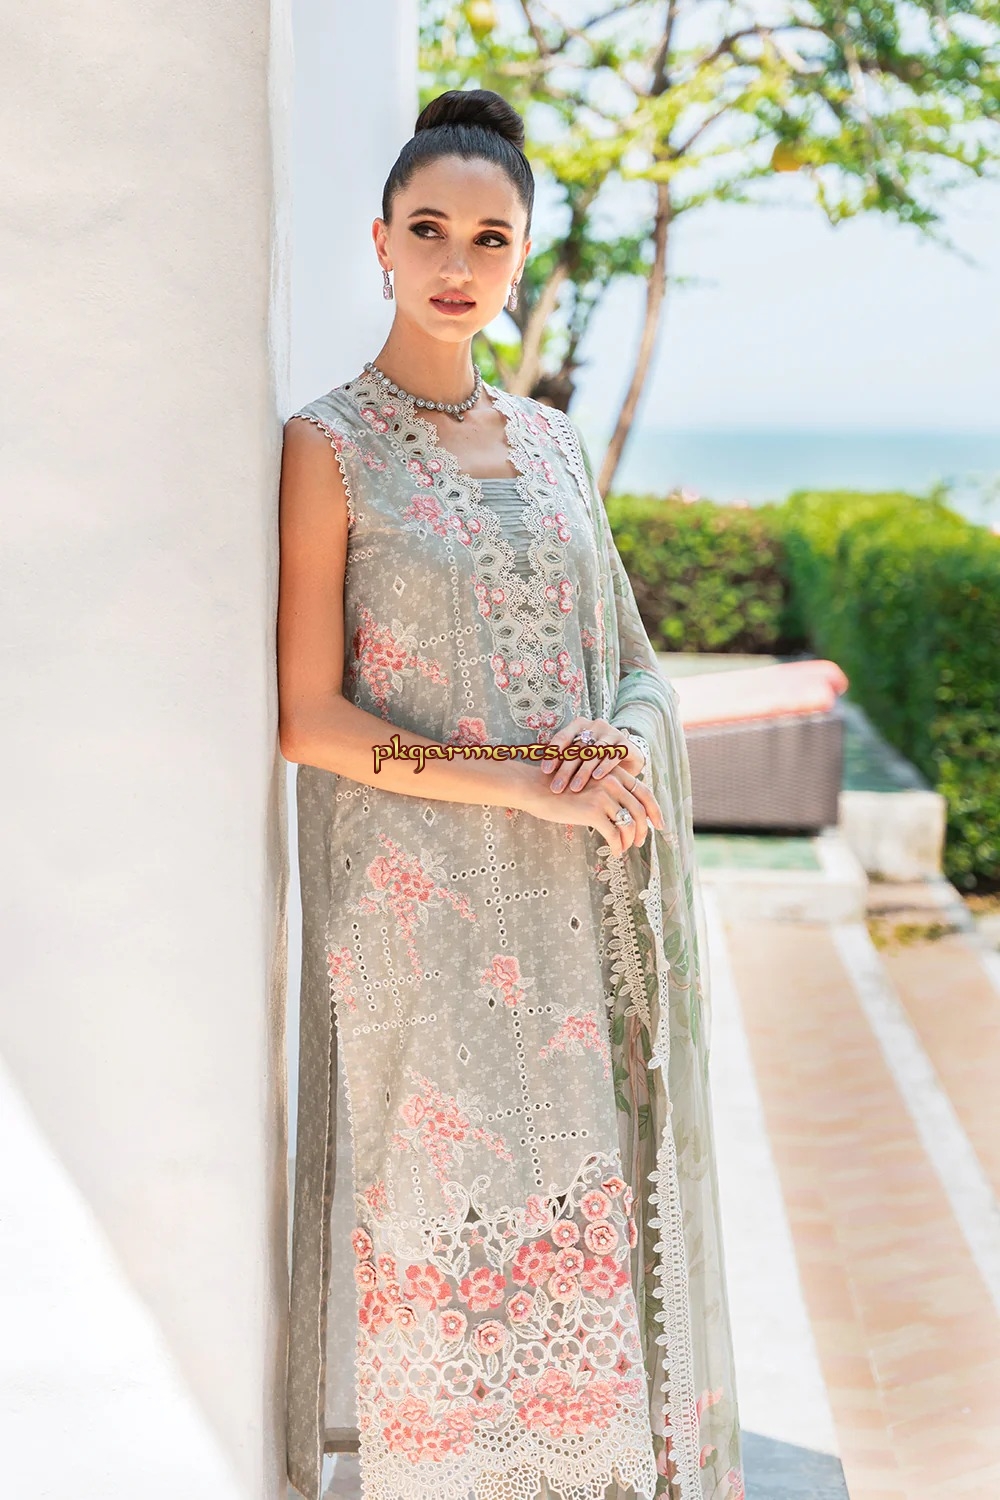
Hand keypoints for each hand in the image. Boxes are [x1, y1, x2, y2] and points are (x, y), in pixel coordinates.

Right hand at [516, 761, 664, 856]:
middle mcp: (612, 781)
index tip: (660, 825)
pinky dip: (618, 846)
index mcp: (614, 773)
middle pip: (640, 810)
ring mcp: (603, 796)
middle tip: (640, 841)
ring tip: (625, 847)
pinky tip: (615, 851)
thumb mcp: (588, 782)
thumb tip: (626, 812)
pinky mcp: (592, 811)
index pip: (644, 792)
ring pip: (629, 824)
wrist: (536, 788)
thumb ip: (608, 791)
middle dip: (643, 829)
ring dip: (630, 839)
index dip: (655, 810)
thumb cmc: (560, 788)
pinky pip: (614, 834)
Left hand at [541, 716, 644, 792]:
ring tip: (574, 788)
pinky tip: (597, 778)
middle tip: (556, 788)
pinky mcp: (625, 744)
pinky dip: (604, 766)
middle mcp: (595, 726)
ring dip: (583, 771)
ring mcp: (611, 733)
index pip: (562, 738)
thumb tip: (539, 773)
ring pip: (594, 753)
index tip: (545, 771)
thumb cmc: (597, 757)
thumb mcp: (580, 755)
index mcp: (579, 725)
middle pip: (577, 748)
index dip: (553, 754)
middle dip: (565, 770)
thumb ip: (564, 759)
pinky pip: (613, 755)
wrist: (628, 756)